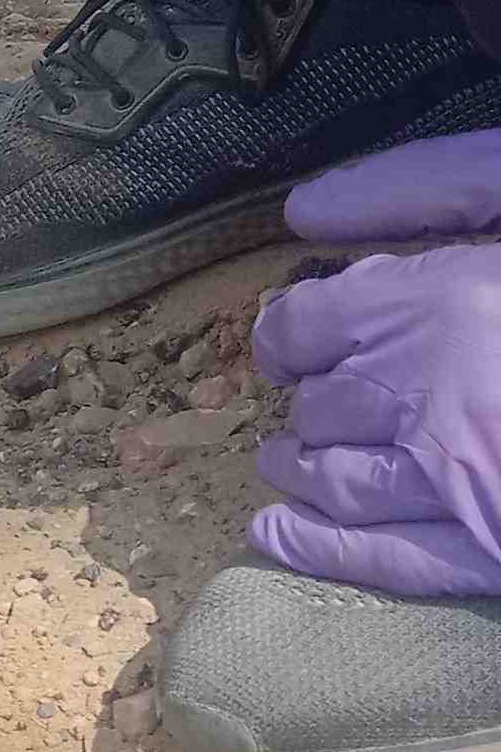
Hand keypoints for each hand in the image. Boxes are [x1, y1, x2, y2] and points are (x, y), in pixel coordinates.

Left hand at [246, 134, 500, 596]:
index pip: (303, 326)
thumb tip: (303, 213)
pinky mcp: (495, 554)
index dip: (292, 330)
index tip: (298, 333)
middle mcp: (429, 399)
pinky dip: (315, 550)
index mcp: (437, 302)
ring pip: (334, 482)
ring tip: (289, 458)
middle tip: (311, 398)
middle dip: (308, 399)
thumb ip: (426, 186)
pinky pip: (384, 564)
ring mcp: (460, 485)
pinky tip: (273, 537)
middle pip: (318, 403)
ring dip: (299, 467)